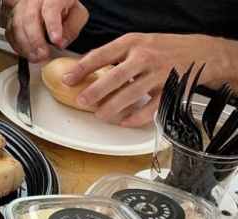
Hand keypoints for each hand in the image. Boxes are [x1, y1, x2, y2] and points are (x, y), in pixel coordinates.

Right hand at [5, 0, 88, 61]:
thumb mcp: (77, 14)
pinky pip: (10, 32)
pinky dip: (17, 46)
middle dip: (36, 40)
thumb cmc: (63, 7)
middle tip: (43, 54)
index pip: (50, 9)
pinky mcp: (12, 18)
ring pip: (17, 26)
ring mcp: (21, 8)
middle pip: (30, 18)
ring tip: (35, 57)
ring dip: (25, 45)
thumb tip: (61, 43)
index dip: (53, 26)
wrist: (49, 3)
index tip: (56, 41)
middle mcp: (34, 0)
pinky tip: (26, 53)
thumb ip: (73, 28)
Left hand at [62, 33, 236, 126]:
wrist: (204, 53)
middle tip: (81, 102)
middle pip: (114, 77)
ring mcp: (159, 74)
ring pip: (130, 95)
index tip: (67, 80)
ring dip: (112, 108)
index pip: (101, 55)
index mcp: (133, 43)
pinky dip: (136, 117)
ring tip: (100, 115)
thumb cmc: (166, 49)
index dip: (82, 69)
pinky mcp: (171, 90)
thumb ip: (115, 55)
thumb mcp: (139, 43)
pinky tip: (125, 122)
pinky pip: (151, 107)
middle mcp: (145, 57)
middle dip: (95, 92)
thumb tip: (85, 67)